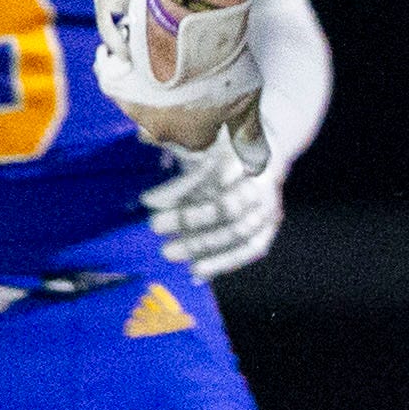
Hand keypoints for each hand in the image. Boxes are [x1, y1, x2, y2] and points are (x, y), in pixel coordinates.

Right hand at [93, 0, 266, 164]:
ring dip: (152, 85)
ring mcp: (133, 106)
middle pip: (168, 121)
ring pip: (142, 101)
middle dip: (177, 104)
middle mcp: (157, 129)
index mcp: (191, 138)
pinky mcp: (113, 81)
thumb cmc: (221, 67)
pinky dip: (125, 68)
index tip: (215, 93)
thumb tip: (257, 169)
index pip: (199, 138)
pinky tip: (138, 51)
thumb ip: (249, 135)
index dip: (209, 117)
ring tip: (168, 56)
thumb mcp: (247, 103)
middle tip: (193, 72)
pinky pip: (117, 79)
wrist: (185, 31)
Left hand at [144, 129, 284, 281]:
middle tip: (154, 226)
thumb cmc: (225, 144)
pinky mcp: (268, 228)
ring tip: (168, 252)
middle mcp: (262, 183)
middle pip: (227, 207)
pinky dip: (224, 263)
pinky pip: (250, 250)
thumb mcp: (202, 136)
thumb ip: (174, 140)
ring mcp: (268, 208)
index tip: (147, 200)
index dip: (179, 190)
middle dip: (189, 219)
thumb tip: (140, 137)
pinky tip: (196, 273)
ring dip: (203, 245)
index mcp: (245, 152)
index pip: (210, 174)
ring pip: (239, 232)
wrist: (265, 153)